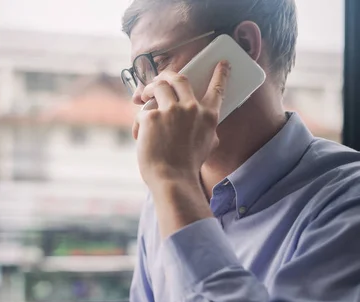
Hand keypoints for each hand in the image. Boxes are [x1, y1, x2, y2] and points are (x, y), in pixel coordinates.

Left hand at [133, 61, 229, 185]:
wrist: (172, 179)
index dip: (221, 74)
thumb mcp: (207, 146)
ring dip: (150, 88)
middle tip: (162, 77)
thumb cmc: (187, 167)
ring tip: (144, 95)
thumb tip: (200, 121)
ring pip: (159, 85)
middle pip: (180, 78)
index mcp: (208, 116)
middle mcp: (191, 109)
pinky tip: (138, 135)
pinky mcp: (152, 117)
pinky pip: (143, 112)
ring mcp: (171, 111)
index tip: (223, 63)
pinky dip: (139, 124)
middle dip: (168, 74)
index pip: (217, 89)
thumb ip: (205, 129)